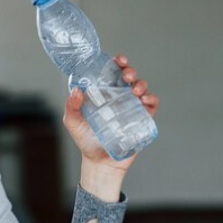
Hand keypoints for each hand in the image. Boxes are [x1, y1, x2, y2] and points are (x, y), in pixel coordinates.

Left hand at [63, 55, 159, 170]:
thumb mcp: (73, 122)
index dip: (117, 62)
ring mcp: (131, 107)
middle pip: (129, 76)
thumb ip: (71, 107)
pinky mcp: (142, 118)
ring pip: (141, 87)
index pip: (112, 72)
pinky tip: (144, 100)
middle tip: (126, 76)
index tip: (118, 60)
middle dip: (130, 70)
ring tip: (135, 90)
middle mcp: (119, 97)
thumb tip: (76, 90)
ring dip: (141, 83)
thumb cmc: (86, 141)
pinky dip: (151, 98)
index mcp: (104, 93)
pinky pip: (151, 104)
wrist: (99, 163)